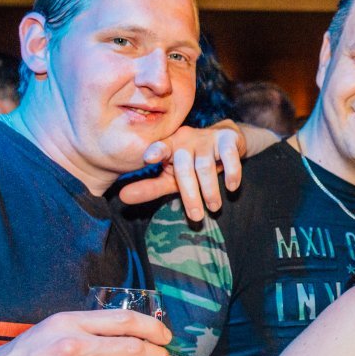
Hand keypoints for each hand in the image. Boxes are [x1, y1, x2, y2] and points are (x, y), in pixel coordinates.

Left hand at [119, 120, 245, 219]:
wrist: (226, 142)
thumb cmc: (194, 164)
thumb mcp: (172, 177)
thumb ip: (150, 187)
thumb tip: (122, 198)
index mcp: (169, 146)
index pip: (160, 148)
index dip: (155, 151)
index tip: (148, 158)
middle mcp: (186, 139)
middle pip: (184, 167)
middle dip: (190, 194)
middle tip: (195, 216)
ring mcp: (207, 139)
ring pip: (206, 165)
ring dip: (210, 189)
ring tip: (214, 207)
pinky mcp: (228, 139)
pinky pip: (229, 155)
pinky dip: (231, 172)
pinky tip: (232, 186)